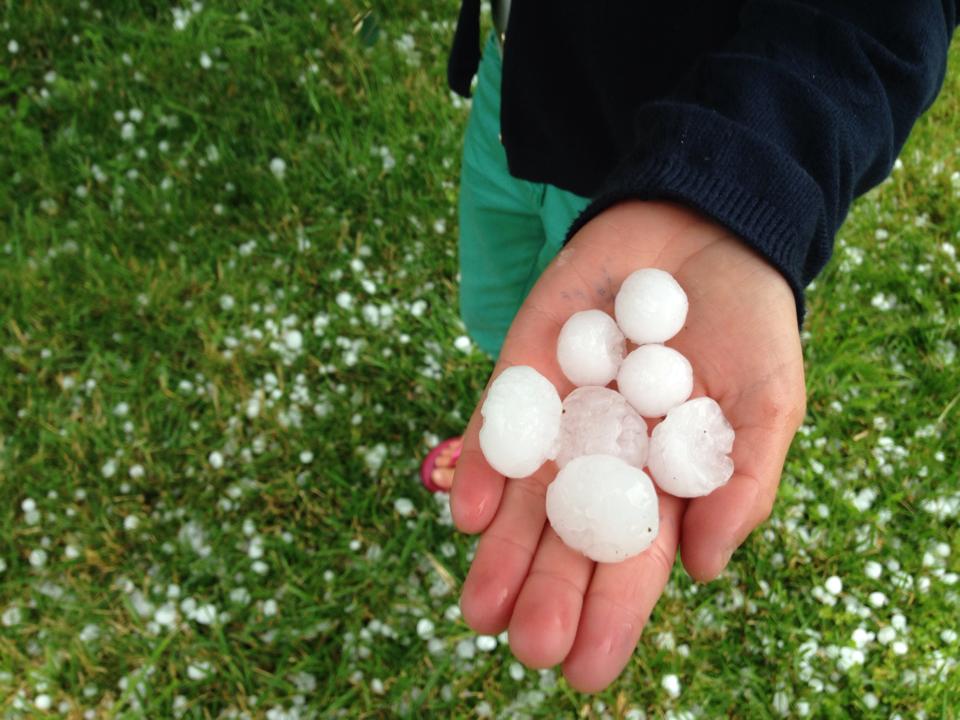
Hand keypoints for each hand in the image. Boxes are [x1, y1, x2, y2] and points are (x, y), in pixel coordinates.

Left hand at [451, 201, 805, 691]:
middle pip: (567, 538)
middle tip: (527, 647)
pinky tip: (466, 512)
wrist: (701, 228)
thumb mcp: (769, 401)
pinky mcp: (524, 368)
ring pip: (520, 496)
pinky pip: (497, 424)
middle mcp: (601, 459)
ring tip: (479, 610)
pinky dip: (480, 465)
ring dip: (498, 551)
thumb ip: (741, 481)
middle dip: (547, 593)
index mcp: (661, 480)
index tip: (586, 670)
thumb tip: (703, 570)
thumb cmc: (748, 322)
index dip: (612, 615)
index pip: (632, 560)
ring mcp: (559, 417)